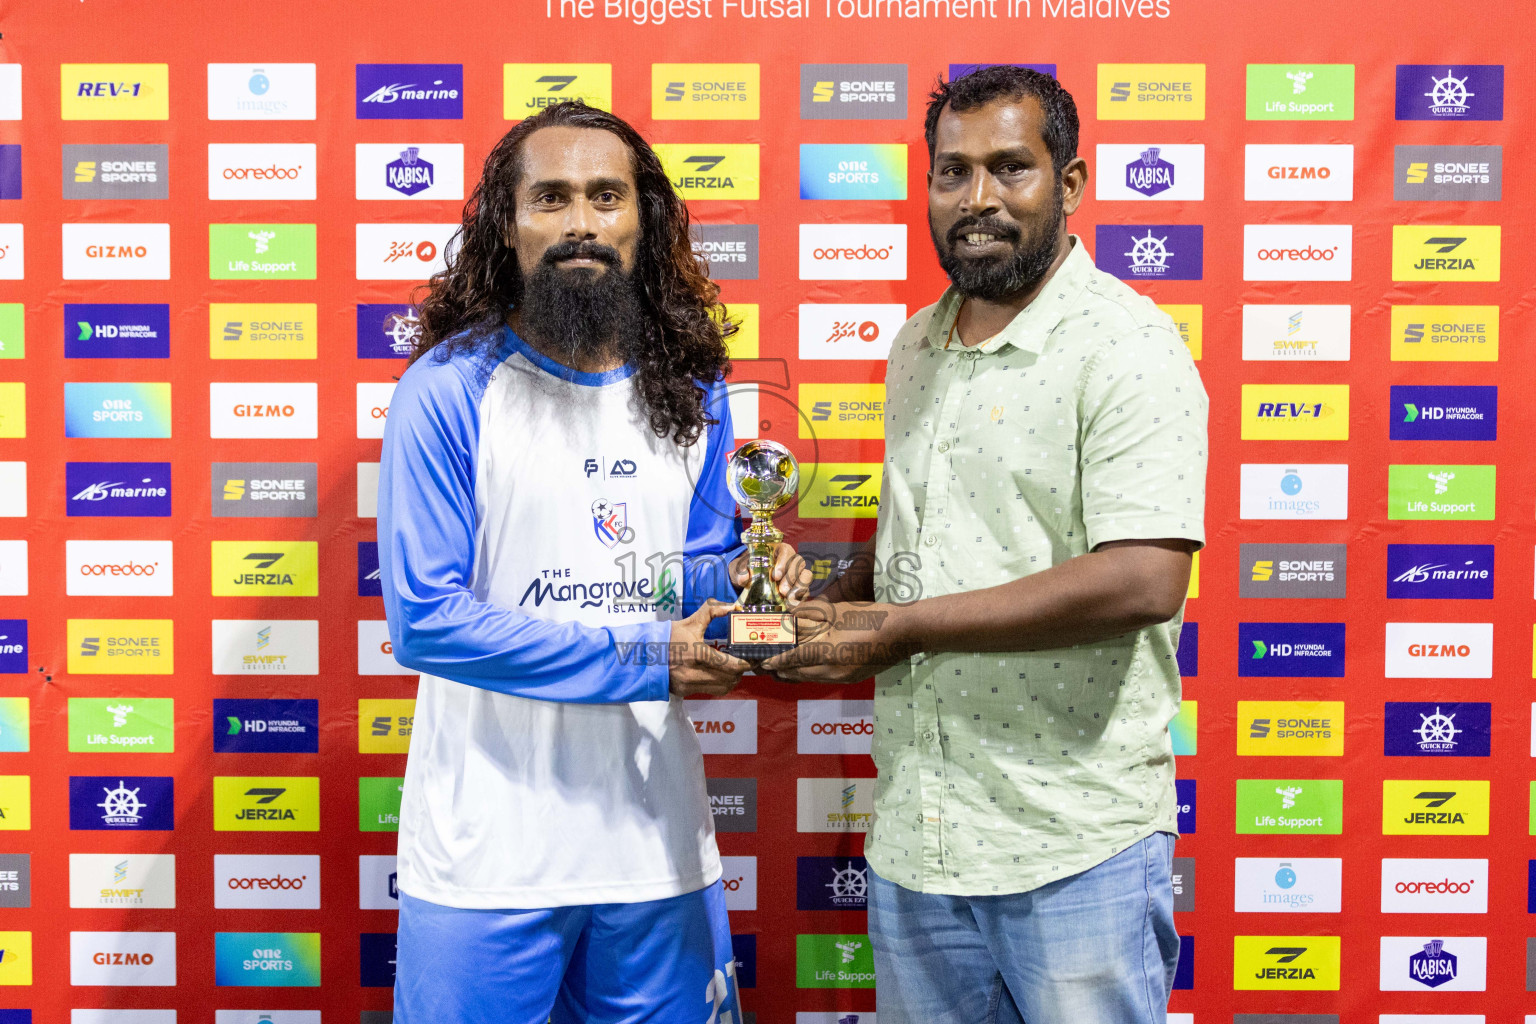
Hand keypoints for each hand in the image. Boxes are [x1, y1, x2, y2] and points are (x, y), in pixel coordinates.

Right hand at [668, 599, 750, 697]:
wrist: (643, 654)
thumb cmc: (668, 637)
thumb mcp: (690, 622)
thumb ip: (712, 611)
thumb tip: (733, 606)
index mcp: (697, 654)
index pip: (731, 665)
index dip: (746, 663)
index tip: (754, 657)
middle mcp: (695, 673)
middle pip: (731, 678)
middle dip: (741, 670)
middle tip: (745, 661)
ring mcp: (689, 684)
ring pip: (723, 688)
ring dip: (732, 679)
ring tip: (733, 668)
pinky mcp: (685, 691)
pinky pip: (711, 692)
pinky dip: (720, 684)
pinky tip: (718, 674)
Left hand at [730, 542, 813, 606]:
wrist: (751, 581)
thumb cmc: (749, 569)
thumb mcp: (743, 568)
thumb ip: (742, 571)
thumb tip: (744, 578)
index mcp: (779, 550)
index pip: (786, 551)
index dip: (783, 562)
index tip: (776, 575)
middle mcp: (791, 559)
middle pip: (799, 563)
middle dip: (791, 578)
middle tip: (782, 591)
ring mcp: (798, 573)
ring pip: (806, 575)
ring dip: (800, 587)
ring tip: (789, 598)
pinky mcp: (800, 586)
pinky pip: (806, 590)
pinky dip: (801, 597)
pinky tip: (793, 604)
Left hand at [760, 601, 918, 682]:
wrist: (903, 632)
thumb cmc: (870, 616)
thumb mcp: (836, 611)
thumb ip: (809, 614)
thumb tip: (787, 617)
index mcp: (827, 653)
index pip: (793, 659)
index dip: (775, 661)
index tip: (761, 662)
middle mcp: (832, 671)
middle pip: (798, 674)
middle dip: (781, 670)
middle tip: (766, 665)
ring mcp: (843, 678)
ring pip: (810, 679)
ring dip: (794, 674)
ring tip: (781, 668)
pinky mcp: (851, 679)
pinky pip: (823, 679)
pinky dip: (810, 673)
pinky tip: (806, 666)